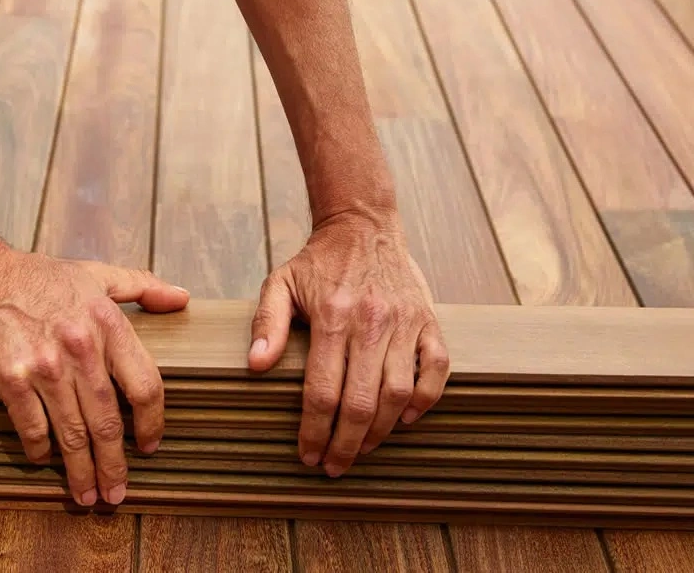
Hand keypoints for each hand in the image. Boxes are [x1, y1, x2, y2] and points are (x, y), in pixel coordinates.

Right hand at [0, 246, 188, 505]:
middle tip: (116, 492)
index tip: (150, 445)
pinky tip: (43, 461)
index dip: (152, 422)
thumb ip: (142, 287)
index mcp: (107, 324)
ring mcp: (44, 366)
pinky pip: (31, 426)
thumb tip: (182, 298)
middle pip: (108, 421)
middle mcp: (80, 348)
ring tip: (86, 495)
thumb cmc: (40, 277)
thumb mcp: (97, 275)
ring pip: (71, 431)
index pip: (145, 385)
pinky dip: (39, 449)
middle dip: (114, 464)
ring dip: (80, 469)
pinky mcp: (11, 378)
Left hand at [248, 206, 448, 475]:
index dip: (313, 431)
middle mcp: (371, 321)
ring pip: (399, 393)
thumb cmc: (318, 262)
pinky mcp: (428, 320)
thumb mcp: (280, 283)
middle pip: (361, 402)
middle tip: (334, 467)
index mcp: (332, 316)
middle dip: (346, 444)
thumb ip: (267, 324)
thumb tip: (256, 366)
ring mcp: (405, 322)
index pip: (322, 390)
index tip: (307, 455)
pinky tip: (404, 419)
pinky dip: (425, 399)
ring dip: (381, 431)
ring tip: (363, 449)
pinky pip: (437, 369)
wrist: (364, 226)